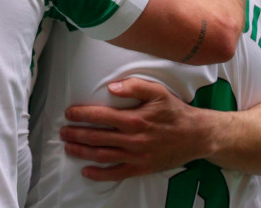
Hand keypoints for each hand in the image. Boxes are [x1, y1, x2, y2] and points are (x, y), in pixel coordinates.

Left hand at [60, 78, 210, 180]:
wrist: (197, 136)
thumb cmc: (175, 111)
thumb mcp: (158, 92)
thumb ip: (135, 86)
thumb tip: (112, 86)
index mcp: (134, 119)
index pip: (101, 115)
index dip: (82, 114)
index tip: (68, 113)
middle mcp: (133, 139)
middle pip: (97, 137)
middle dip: (76, 134)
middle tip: (62, 131)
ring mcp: (137, 155)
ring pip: (103, 155)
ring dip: (83, 152)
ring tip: (68, 147)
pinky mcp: (142, 168)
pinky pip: (117, 173)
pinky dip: (100, 174)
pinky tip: (86, 171)